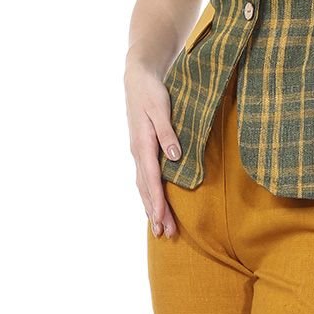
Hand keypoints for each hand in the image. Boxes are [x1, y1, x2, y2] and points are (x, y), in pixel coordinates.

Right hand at [124, 59, 182, 238]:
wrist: (137, 78)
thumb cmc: (151, 92)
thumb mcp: (161, 108)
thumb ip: (168, 133)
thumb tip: (175, 157)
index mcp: (142, 144)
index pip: (151, 180)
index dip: (157, 201)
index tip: (163, 220)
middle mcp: (138, 152)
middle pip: (146, 188)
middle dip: (155, 212)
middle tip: (165, 234)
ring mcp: (138, 151)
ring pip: (143, 185)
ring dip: (151, 206)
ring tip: (160, 227)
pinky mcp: (142, 148)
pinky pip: (144, 177)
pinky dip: (148, 194)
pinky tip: (153, 204)